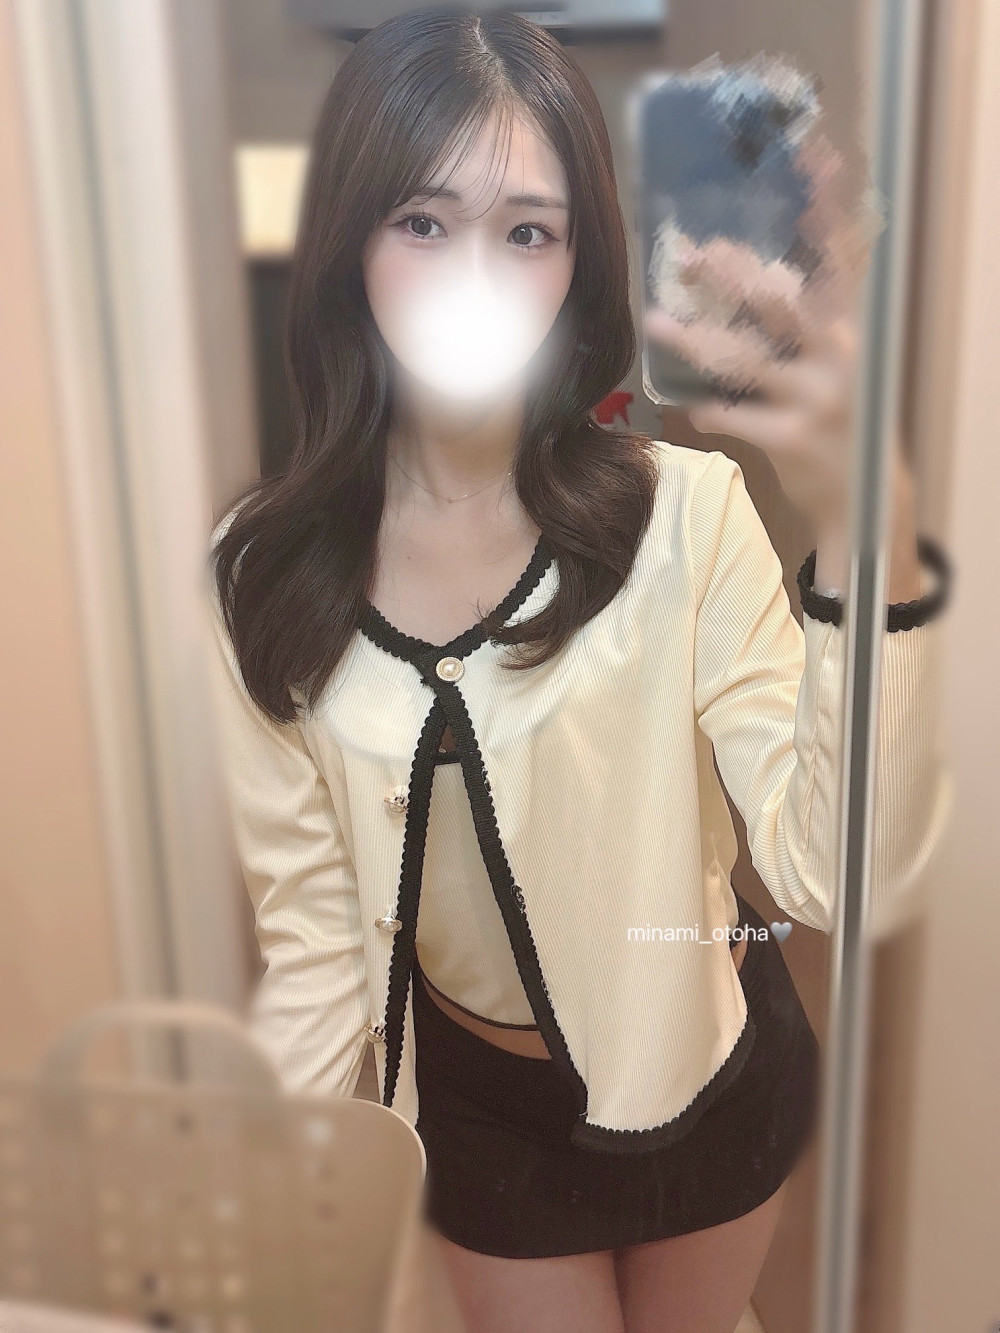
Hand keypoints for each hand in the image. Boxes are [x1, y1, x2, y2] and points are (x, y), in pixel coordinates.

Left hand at [644, 133, 882, 532]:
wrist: (865, 498)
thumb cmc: (844, 419)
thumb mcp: (841, 364)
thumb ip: (806, 323)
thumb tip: (746, 274)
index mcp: (853, 329)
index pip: (840, 258)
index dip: (827, 207)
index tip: (812, 156)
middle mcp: (838, 356)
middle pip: (778, 302)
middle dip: (733, 274)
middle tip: (692, 252)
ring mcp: (814, 398)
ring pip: (743, 359)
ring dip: (694, 340)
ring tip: (657, 321)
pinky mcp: (789, 438)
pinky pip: (732, 414)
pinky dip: (708, 408)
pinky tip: (691, 405)